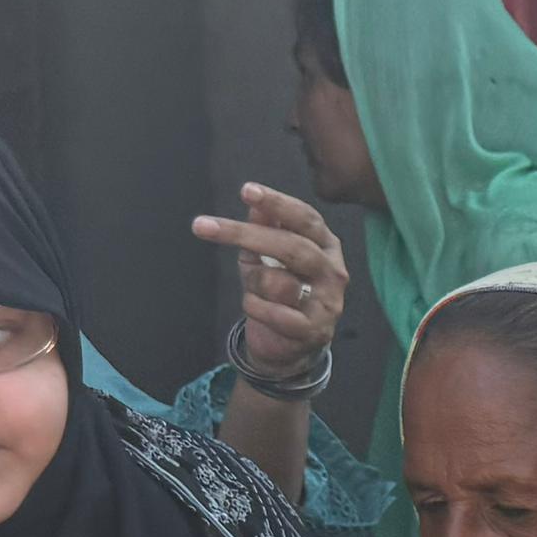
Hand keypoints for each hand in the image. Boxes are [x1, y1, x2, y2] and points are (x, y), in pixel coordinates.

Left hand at [195, 182, 349, 378]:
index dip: (277, 203)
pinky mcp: (315, 330)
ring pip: (279, 282)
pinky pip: (273, 313)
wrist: (292, 346)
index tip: (246, 190)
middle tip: (203, 226)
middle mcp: (333, 270)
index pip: (304, 218)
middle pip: (291, 246)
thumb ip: (264, 230)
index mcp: (326, 244)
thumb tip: (256, 205)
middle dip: (247, 235)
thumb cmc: (279, 293)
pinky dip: (254, 308)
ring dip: (254, 283)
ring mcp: (328, 302)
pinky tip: (256, 308)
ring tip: (254, 289)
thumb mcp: (266, 257)